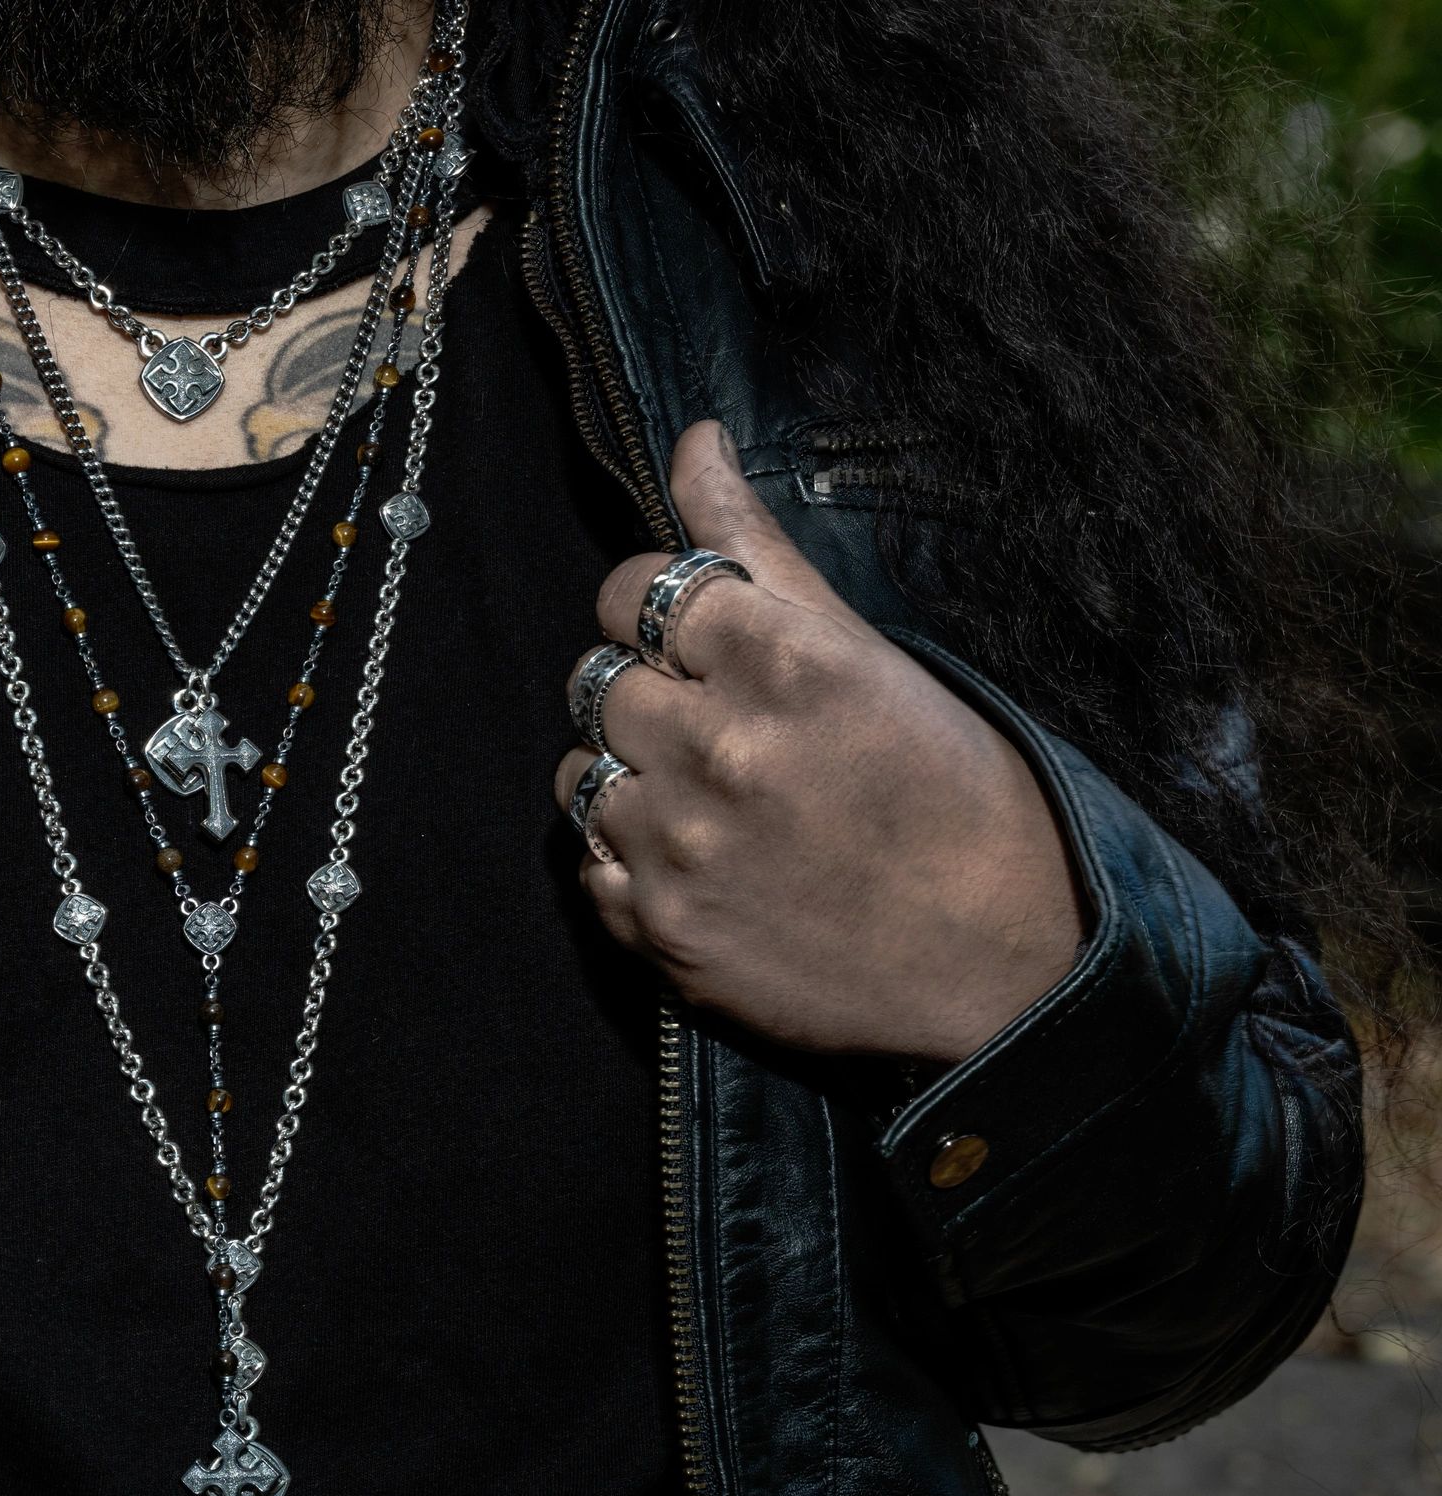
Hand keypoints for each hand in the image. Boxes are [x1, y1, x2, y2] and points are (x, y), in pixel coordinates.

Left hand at [554, 422, 1083, 1064]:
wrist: (1005, 964)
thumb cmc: (957, 795)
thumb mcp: (870, 653)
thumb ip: (756, 547)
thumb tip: (690, 442)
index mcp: (779, 662)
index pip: (634, 591)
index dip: (658, 612)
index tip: (696, 640)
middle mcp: (718, 748)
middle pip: (597, 680)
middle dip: (645, 693)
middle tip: (715, 725)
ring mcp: (679, 845)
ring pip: (580, 771)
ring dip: (626, 774)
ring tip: (705, 796)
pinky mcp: (659, 929)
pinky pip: (588, 862)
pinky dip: (626, 855)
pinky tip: (697, 859)